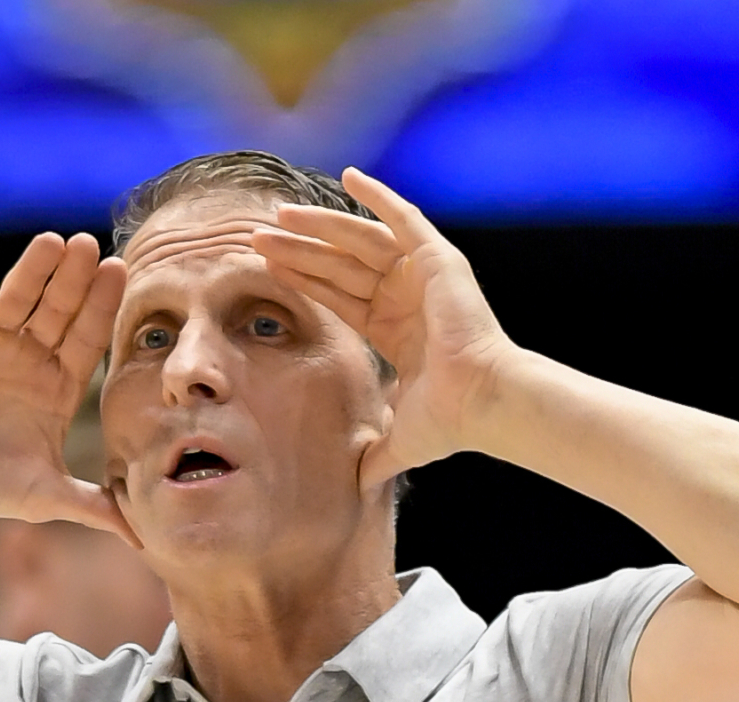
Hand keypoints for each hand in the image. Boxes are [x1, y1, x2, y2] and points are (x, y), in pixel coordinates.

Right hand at [0, 232, 134, 542]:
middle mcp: (29, 355)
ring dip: (31, 269)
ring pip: (16, 297)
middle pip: (58, 309)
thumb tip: (143, 537)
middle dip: (74, 278)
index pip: (88, 337)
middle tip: (90, 245)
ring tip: (49, 243)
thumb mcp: (44, 496)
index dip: (102, 307)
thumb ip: (91, 507)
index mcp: (59, 384)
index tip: (121, 273)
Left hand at [251, 168, 517, 489]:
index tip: (263, 267)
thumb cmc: (449, 422)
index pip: (335, 296)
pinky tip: (349, 175)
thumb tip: (357, 490)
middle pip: (338, 264)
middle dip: (297, 250)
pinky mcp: (437, 258)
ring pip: (358, 240)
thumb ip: (375, 456)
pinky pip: (403, 217)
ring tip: (280, 215)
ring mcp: (421, 274)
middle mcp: (403, 297)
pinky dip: (378, 195)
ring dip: (319, 225)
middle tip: (255, 236)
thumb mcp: (399, 441)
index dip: (300, 280)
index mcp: (392, 330)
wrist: (482, 403)